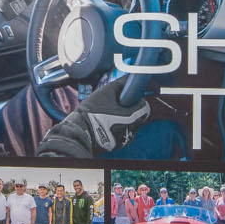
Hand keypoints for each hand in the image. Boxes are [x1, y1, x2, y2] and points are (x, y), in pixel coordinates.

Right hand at [40, 75, 155, 157]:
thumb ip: (121, 84)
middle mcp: (131, 129)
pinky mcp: (118, 145)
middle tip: (116, 107)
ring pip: (130, 126)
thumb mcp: (105, 92)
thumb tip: (130, 78)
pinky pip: (123, 135)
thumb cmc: (91, 112)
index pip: (144, 107)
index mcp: (131, 116)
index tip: (129, 99)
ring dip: (124, 121)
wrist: (80, 132)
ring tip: (109, 117)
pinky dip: (118, 130)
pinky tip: (107, 126)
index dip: (137, 101)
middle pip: (138, 117)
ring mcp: (125, 139)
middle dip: (129, 111)